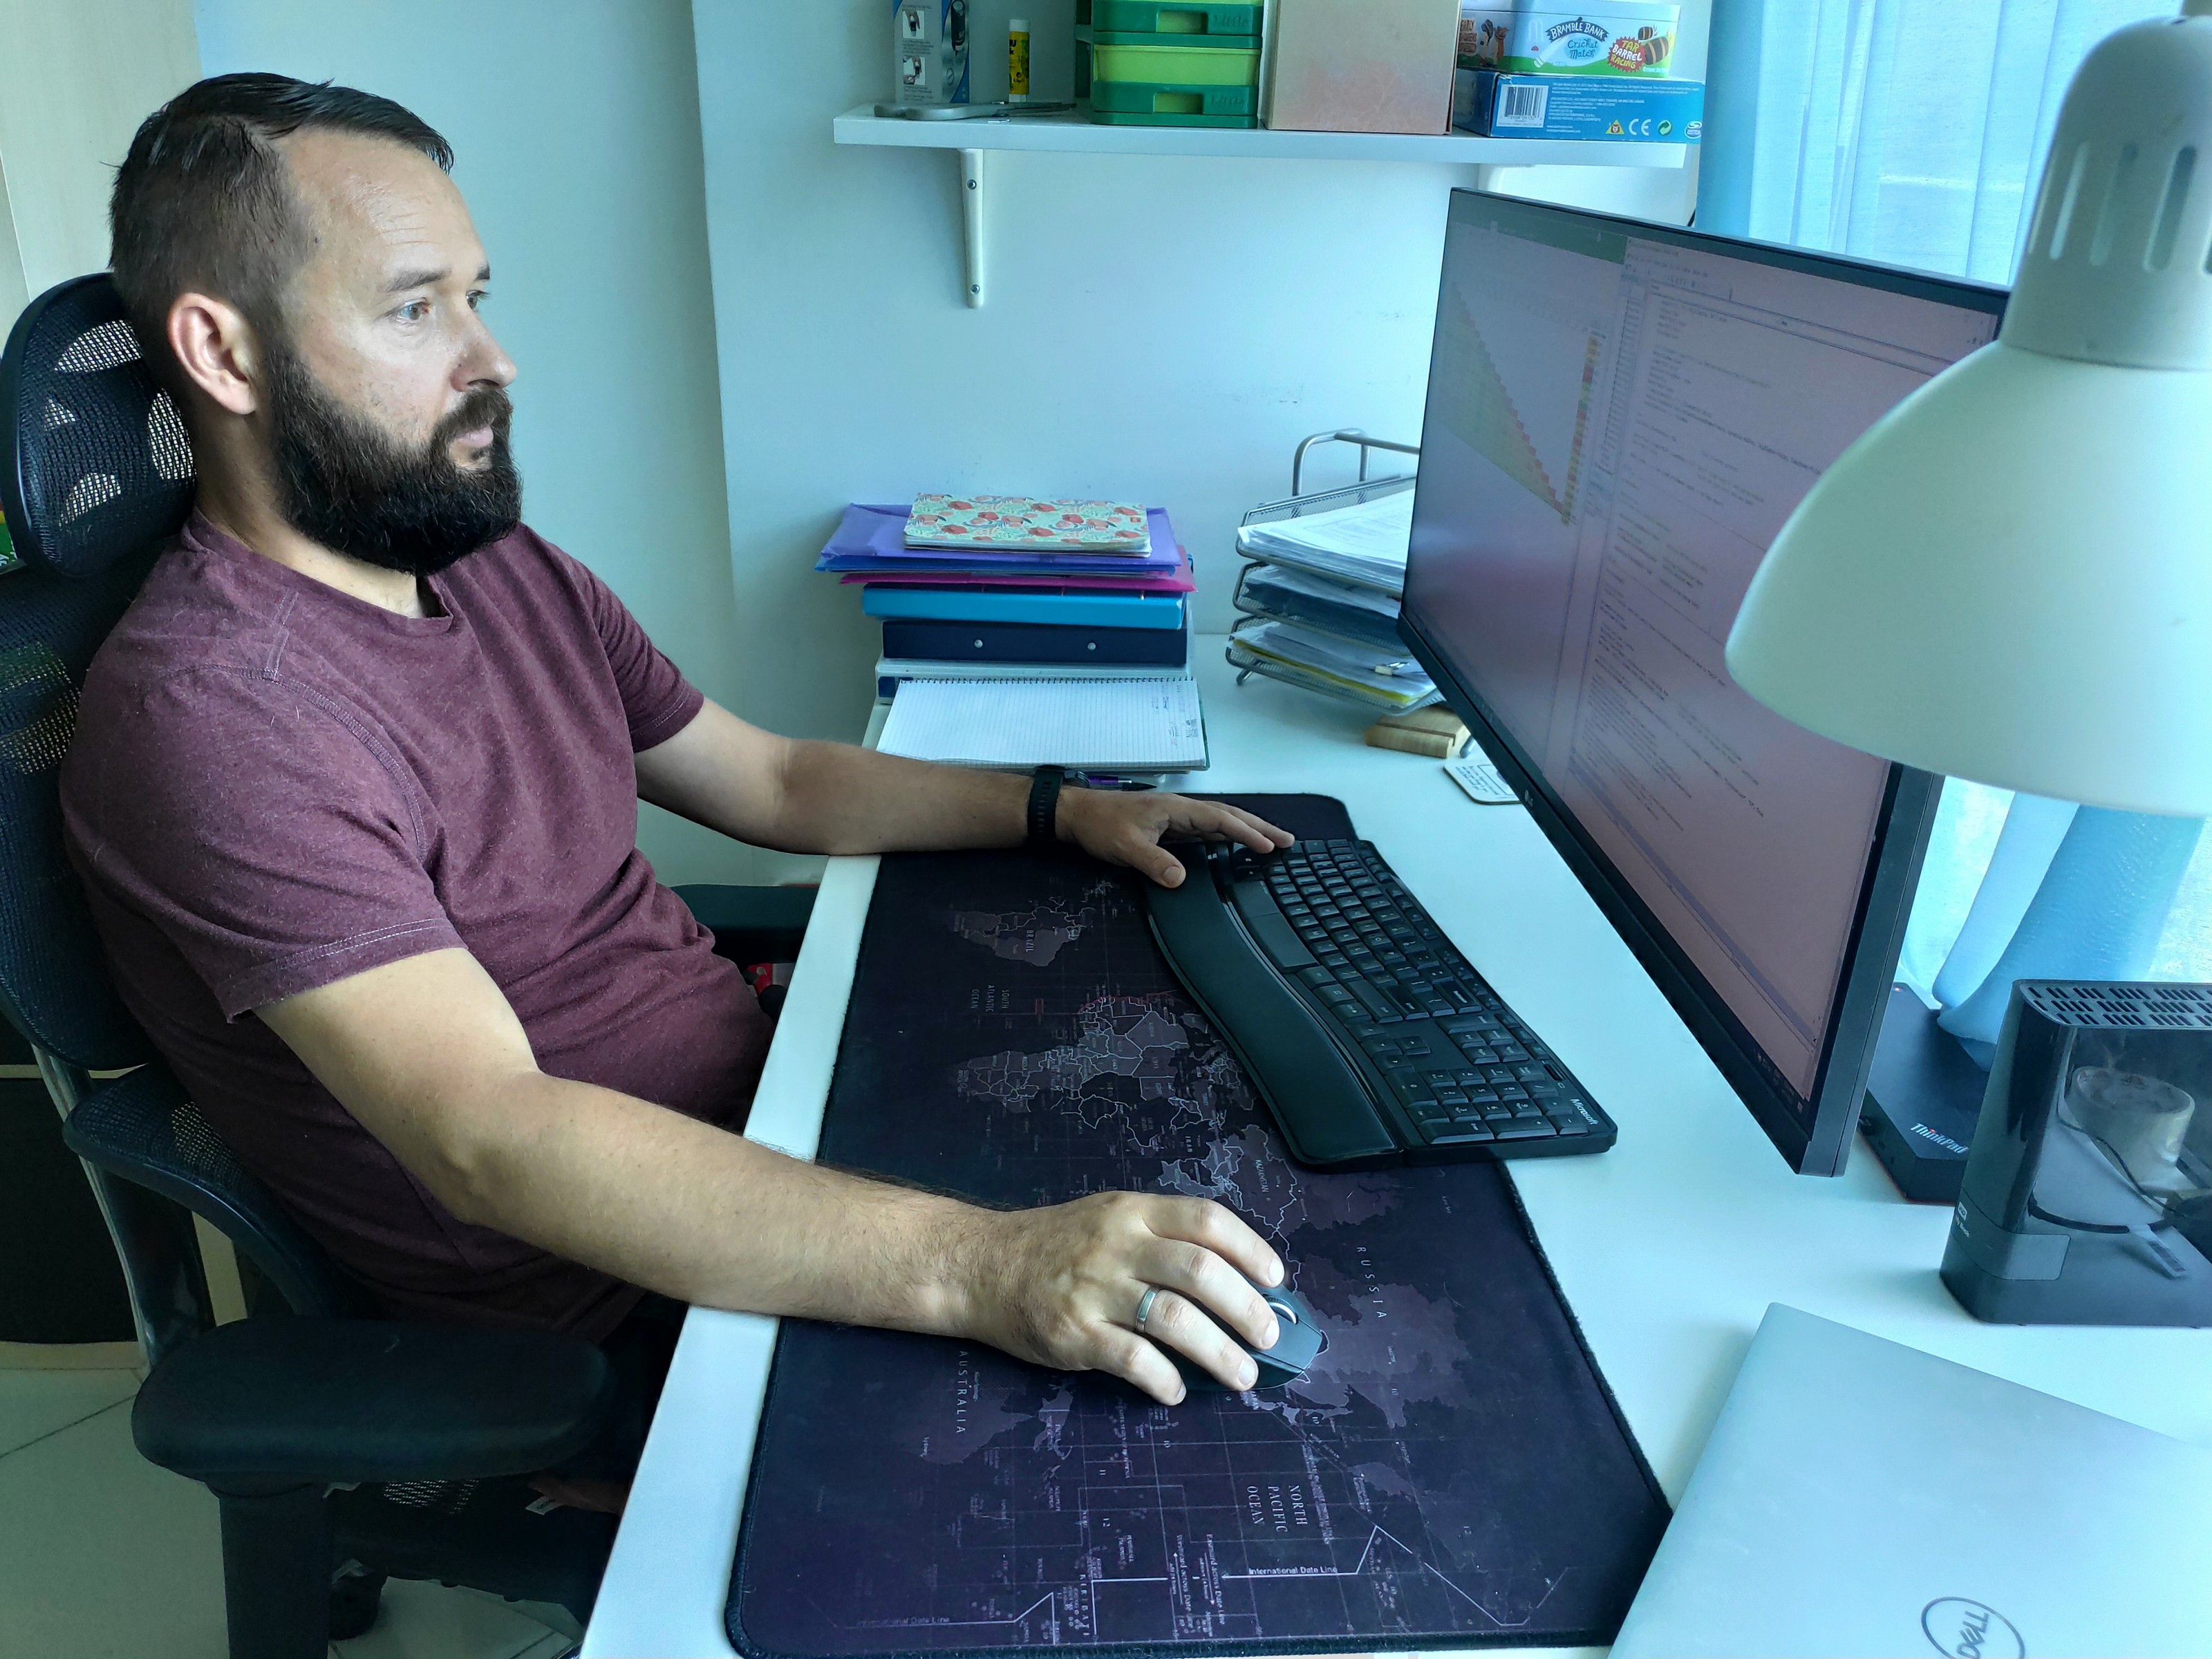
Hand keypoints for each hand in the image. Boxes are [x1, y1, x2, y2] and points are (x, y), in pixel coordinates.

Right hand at [952, 1192, 1285, 1402]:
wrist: (980, 1265)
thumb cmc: (1056, 1244)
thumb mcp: (1108, 1218)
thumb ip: (1161, 1239)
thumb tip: (1233, 1279)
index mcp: (1132, 1212)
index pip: (1206, 1220)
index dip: (1250, 1249)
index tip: (1276, 1279)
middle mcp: (1117, 1245)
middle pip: (1200, 1271)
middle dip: (1246, 1308)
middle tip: (1267, 1338)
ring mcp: (1093, 1290)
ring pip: (1174, 1320)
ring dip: (1219, 1353)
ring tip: (1243, 1375)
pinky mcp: (1072, 1334)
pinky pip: (1133, 1360)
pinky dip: (1164, 1379)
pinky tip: (1177, 1391)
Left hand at [1057, 790, 1292, 887]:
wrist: (1076, 813)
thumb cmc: (1099, 825)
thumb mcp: (1125, 846)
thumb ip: (1154, 861)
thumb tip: (1181, 879)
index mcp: (1176, 809)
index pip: (1220, 819)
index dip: (1246, 832)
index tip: (1269, 846)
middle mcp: (1181, 809)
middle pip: (1228, 815)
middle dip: (1258, 827)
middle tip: (1287, 841)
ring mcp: (1175, 816)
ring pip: (1219, 821)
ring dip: (1246, 829)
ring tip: (1271, 841)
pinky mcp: (1168, 825)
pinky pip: (1206, 828)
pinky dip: (1226, 834)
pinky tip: (1233, 843)